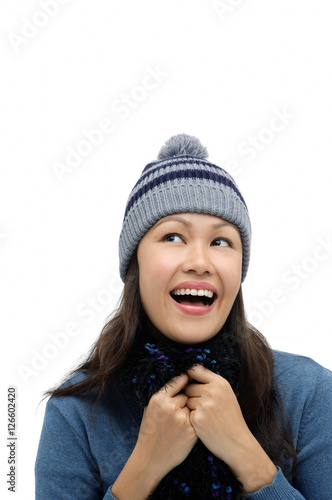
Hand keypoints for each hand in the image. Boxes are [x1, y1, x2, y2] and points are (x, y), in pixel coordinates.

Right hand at [136, 372, 197, 478]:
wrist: (151, 458)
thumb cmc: (150, 431)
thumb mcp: (149, 408)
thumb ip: (163, 395)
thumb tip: (179, 379)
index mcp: (159, 399)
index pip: (178, 380)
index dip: (184, 380)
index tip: (188, 379)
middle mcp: (170, 407)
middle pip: (187, 395)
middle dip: (185, 401)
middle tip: (177, 412)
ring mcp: (182, 419)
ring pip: (192, 407)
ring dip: (189, 413)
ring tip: (178, 425)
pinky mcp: (191, 431)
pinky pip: (196, 420)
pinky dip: (193, 424)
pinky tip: (184, 432)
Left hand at [185, 365, 276, 492]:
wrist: (238, 443)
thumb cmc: (230, 418)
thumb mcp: (227, 394)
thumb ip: (211, 383)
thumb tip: (189, 372)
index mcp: (220, 383)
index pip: (195, 368)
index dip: (189, 375)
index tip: (188, 381)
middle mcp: (212, 391)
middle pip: (188, 386)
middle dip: (191, 395)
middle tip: (204, 406)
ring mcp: (204, 405)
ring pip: (186, 400)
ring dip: (191, 407)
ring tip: (206, 416)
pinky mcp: (197, 418)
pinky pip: (187, 413)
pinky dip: (192, 419)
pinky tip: (203, 425)